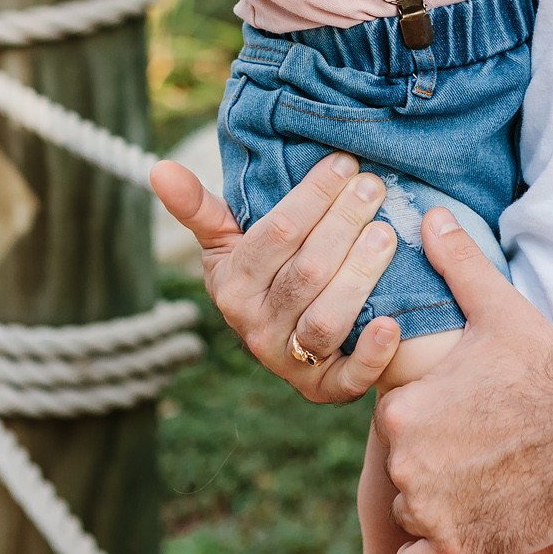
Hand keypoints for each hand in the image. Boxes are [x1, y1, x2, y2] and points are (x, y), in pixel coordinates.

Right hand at [149, 152, 402, 401]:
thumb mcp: (226, 242)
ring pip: (326, 320)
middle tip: (375, 187)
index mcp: (232, 286)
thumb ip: (198, 207)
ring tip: (388, 234)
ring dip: (360, 276)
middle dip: (344, 224)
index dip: (313, 196)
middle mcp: (255, 327)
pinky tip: (393, 322)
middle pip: (307, 272)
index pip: (277, 234)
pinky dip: (372, 354)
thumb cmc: (262, 272)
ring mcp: (289, 361)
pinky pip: (348, 378)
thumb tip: (159, 168)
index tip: (344, 163)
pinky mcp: (323, 390)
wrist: (284, 337)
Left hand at [379, 207, 552, 553]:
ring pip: (412, 513)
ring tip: (486, 480)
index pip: (394, 420)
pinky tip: (470, 525)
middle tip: (480, 446)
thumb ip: (458, 265)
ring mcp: (432, 514)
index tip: (463, 411)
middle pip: (403, 468)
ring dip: (437, 504)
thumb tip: (428, 216)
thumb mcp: (501, 312)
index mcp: (403, 410)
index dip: (429, 416)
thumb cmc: (550, 373)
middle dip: (432, 460)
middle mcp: (407, 465)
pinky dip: (435, 553)